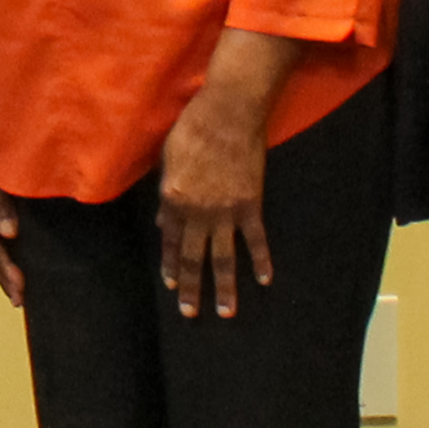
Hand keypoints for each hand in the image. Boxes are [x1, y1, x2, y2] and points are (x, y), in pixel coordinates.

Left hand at [155, 76, 272, 318]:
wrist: (228, 114)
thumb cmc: (192, 130)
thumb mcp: (167, 160)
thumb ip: (166, 195)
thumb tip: (163, 222)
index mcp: (173, 199)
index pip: (169, 240)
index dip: (170, 264)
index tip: (172, 286)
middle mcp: (198, 212)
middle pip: (193, 256)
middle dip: (191, 287)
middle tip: (191, 313)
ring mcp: (226, 212)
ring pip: (224, 257)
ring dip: (224, 287)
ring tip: (225, 312)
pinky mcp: (251, 206)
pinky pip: (256, 240)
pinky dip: (261, 261)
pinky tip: (265, 280)